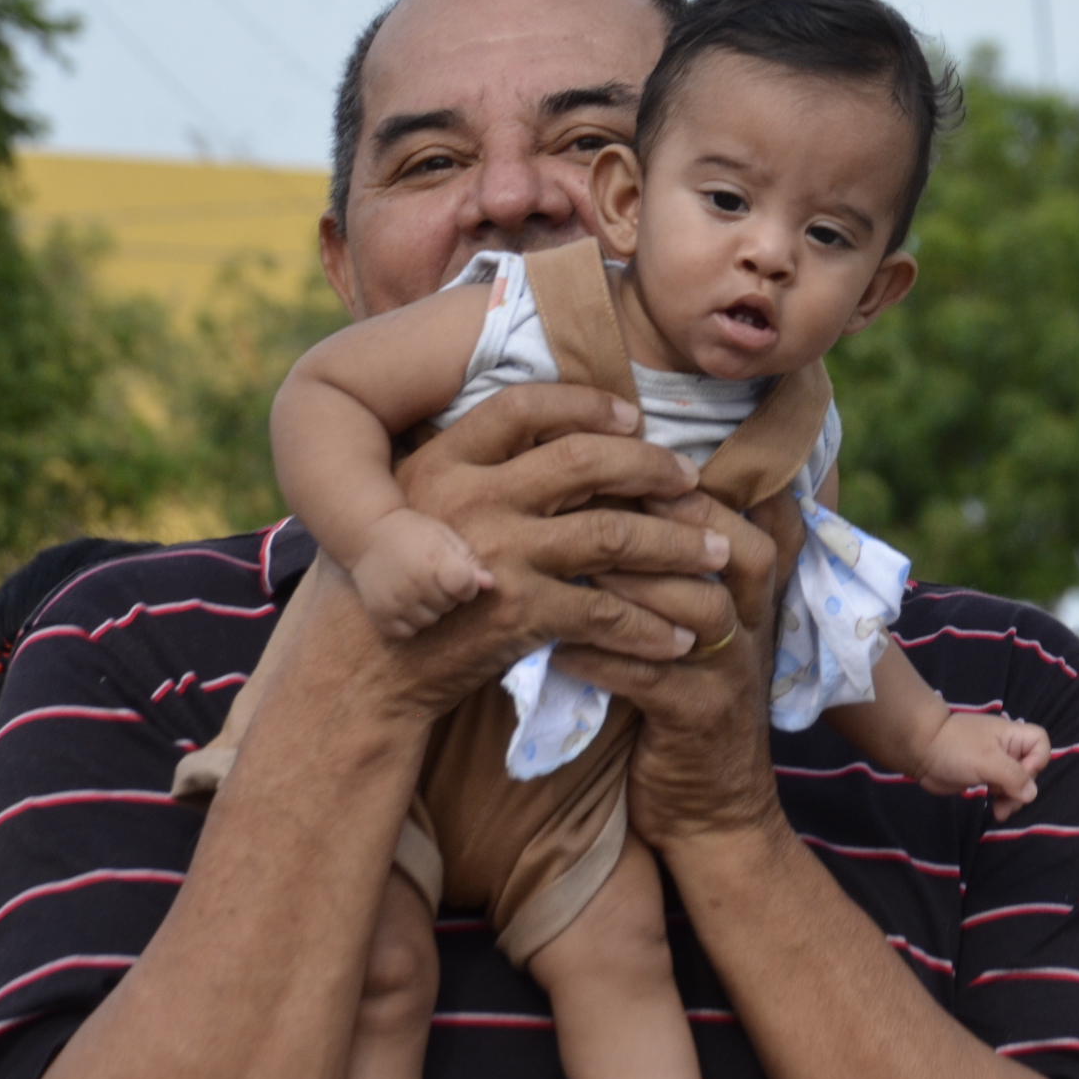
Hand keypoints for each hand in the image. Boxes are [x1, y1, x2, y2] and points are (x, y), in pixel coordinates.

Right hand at [349, 509, 493, 639]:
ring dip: (428, 608)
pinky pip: (408, 632)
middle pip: (449, 605)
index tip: (456, 572)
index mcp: (433, 561)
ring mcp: (395, 602)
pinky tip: (403, 600)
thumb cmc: (415, 534)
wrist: (368, 534)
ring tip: (414, 585)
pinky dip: (409, 621)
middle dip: (446, 593)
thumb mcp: (446, 537)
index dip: (467, 583)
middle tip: (428, 573)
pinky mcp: (380, 617)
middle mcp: (414, 584)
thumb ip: (471, 562)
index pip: (466, 588)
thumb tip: (490, 585)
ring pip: (430, 621)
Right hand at [363, 382, 740, 720]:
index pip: (525, 407)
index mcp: (442, 461)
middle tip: (693, 481)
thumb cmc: (385, 590)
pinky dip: (651, 626)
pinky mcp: (517, 614)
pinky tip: (679, 636)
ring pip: (614, 533)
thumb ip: (467, 473)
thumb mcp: (409, 509)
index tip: (634, 416)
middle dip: (653, 467)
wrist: (359, 675)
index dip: (586, 404)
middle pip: (586, 461)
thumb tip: (546, 440)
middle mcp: (470, 497)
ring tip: (719, 553)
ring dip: (678, 545)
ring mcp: (497, 553)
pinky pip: (607, 611)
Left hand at [552, 492, 802, 852]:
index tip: (625, 459)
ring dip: (630, 583)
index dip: (693, 485)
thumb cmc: (685, 704)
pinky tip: (552, 644)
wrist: (711, 815)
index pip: (748, 517)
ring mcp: (734, 674)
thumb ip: (679, 573)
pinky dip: (599, 656)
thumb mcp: (699, 635)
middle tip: (592, 496)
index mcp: (756, 596)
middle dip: (668, 519)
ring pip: (696, 608)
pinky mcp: (699, 721)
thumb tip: (615, 495)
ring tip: (566, 565)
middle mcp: (757, 626)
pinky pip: (650, 677)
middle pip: (735, 549)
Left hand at [916, 713, 1051, 820]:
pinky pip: (1002, 790)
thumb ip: (1013, 776)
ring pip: (1017, 783)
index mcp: (1011, 735)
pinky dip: (1002, 801)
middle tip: (1006, 801)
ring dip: (1013, 799)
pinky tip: (996, 811)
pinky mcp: (984, 776)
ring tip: (1000, 812)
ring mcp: (995, 763)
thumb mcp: (988, 761)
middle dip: (1022, 788)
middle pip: (1030, 768)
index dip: (1037, 761)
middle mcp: (1007, 748)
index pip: (1040, 743)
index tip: (1020, 774)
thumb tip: (1032, 794)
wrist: (921, 751)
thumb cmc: (956, 749)